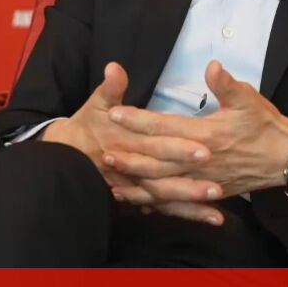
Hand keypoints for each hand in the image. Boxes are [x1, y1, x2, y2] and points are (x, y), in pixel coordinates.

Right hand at [41, 62, 225, 223]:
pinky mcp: (142, 197)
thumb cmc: (88, 126)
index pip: (158, 145)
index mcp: (129, 142)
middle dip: (190, 184)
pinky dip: (190, 214)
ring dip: (192, 204)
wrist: (68, 154)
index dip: (179, 148)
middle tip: (217, 186)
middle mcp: (134, 168)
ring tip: (219, 207)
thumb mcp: (97, 103)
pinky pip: (167, 209)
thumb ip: (110, 88)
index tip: (205, 149)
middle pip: (165, 178)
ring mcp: (137, 186)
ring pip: (167, 198)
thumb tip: (114, 68)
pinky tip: (214, 219)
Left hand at [105, 60, 287, 200]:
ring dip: (137, 179)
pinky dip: (154, 200)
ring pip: (163, 184)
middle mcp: (201, 161)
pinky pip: (176, 200)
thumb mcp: (249, 99)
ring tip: (114, 176)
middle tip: (102, 150)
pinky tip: (138, 199)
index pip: (164, 126)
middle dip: (129, 155)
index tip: (114, 113)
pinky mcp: (208, 192)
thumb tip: (212, 66)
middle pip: (157, 160)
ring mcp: (204, 180)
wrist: (287, 159)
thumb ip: (227, 84)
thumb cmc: (267, 126)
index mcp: (206, 135)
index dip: (138, 120)